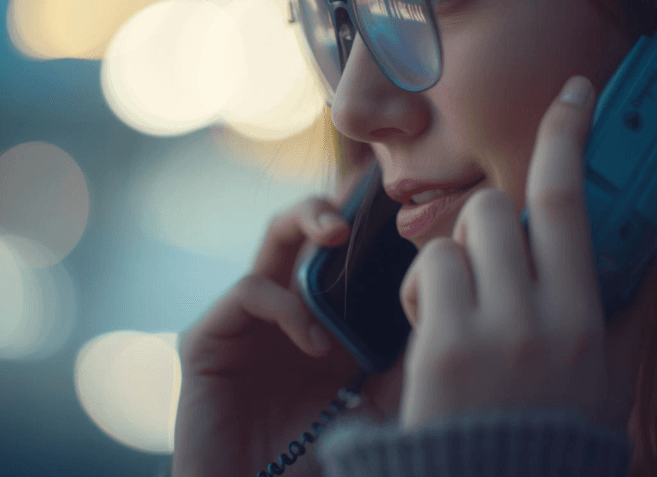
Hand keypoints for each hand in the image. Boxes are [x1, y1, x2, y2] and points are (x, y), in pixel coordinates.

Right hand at [173, 170, 405, 476]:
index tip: (402, 206)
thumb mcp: (383, 403)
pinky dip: (288, 308)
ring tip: (337, 237)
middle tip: (358, 206)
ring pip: (272, 242)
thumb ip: (407, 357)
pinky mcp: (207, 339)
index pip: (341, 254)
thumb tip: (448, 302)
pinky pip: (249, 292)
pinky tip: (316, 343)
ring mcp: (244, 324)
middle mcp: (283, 312)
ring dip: (306, 227)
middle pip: (302, 229)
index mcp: (322, 320)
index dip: (366, 226)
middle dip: (329, 207)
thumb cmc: (320, 464)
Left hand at [397, 76, 622, 433]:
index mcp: (585, 320)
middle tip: (486, 263)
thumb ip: (625, 316)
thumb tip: (642, 255)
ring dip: (453, 259)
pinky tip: (430, 328)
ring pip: (459, 234)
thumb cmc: (548, 431)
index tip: (572, 94)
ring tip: (457, 306)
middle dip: (484, 221)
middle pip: (499, 208)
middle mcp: (542, 319)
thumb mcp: (608, 378)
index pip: (571, 204)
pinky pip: (427, 270)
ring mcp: (490, 332)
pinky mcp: (442, 347)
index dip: (568, 138)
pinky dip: (423, 290)